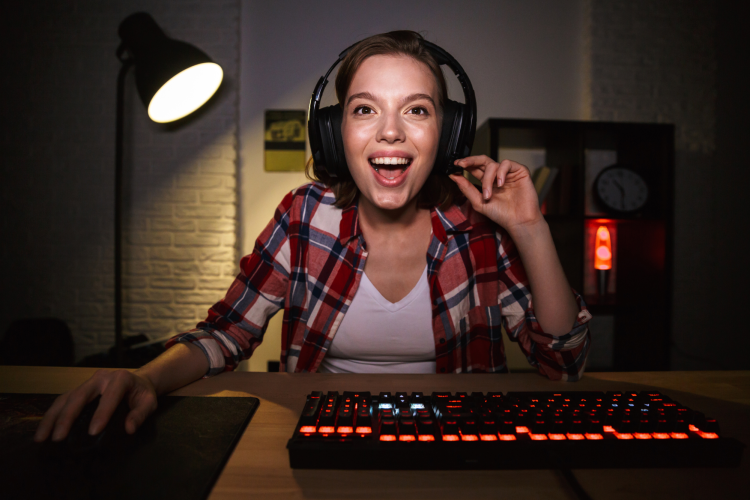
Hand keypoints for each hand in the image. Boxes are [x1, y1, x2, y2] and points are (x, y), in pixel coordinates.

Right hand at [34, 369, 157, 441]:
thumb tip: (129, 429)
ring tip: (41, 437)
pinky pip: (62, 401)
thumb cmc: (142, 393)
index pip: (109, 396)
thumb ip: (141, 414)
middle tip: (58, 438)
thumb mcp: (149, 402)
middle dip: (67, 417)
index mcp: (120, 378)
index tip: (93, 432)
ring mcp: (87, 383)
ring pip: (65, 398)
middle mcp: (101, 378)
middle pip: (79, 395)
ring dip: (52, 418)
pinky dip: (52, 416)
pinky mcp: (79, 390)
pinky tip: (44, 430)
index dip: (101, 413)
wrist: (137, 382)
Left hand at [449, 156, 542, 231]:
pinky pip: (507, 164)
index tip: (455, 165)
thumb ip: (467, 189)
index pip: (475, 168)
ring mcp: (508, 173)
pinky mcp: (519, 171)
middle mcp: (497, 175)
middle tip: (462, 164)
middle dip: (471, 160)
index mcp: (487, 181)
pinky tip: (500, 184)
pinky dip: (501, 173)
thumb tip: (454, 176)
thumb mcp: (479, 202)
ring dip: (487, 179)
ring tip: (488, 194)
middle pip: (482, 160)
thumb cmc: (501, 214)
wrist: (519, 221)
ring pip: (492, 165)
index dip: (465, 165)